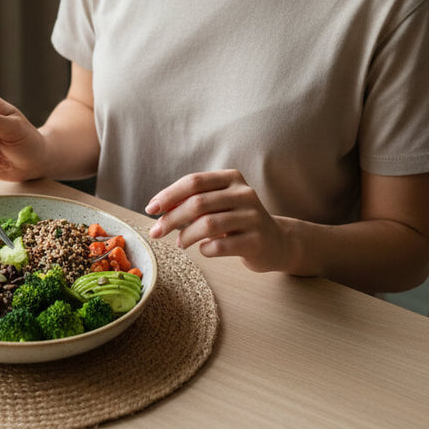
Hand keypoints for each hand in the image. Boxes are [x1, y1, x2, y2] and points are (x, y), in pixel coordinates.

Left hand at [145, 169, 291, 272]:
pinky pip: (220, 246)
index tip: (151, 209)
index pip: (193, 181)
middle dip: (171, 218)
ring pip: (207, 224)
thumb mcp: (217, 204)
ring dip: (186, 236)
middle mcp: (244, 193)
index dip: (168, 195)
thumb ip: (191, 201)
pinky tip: (204, 249)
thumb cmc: (236, 221)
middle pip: (197, 203)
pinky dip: (205, 249)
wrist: (276, 242)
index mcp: (231, 178)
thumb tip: (158, 209)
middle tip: (156, 232)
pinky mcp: (257, 241)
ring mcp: (253, 217)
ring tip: (181, 243)